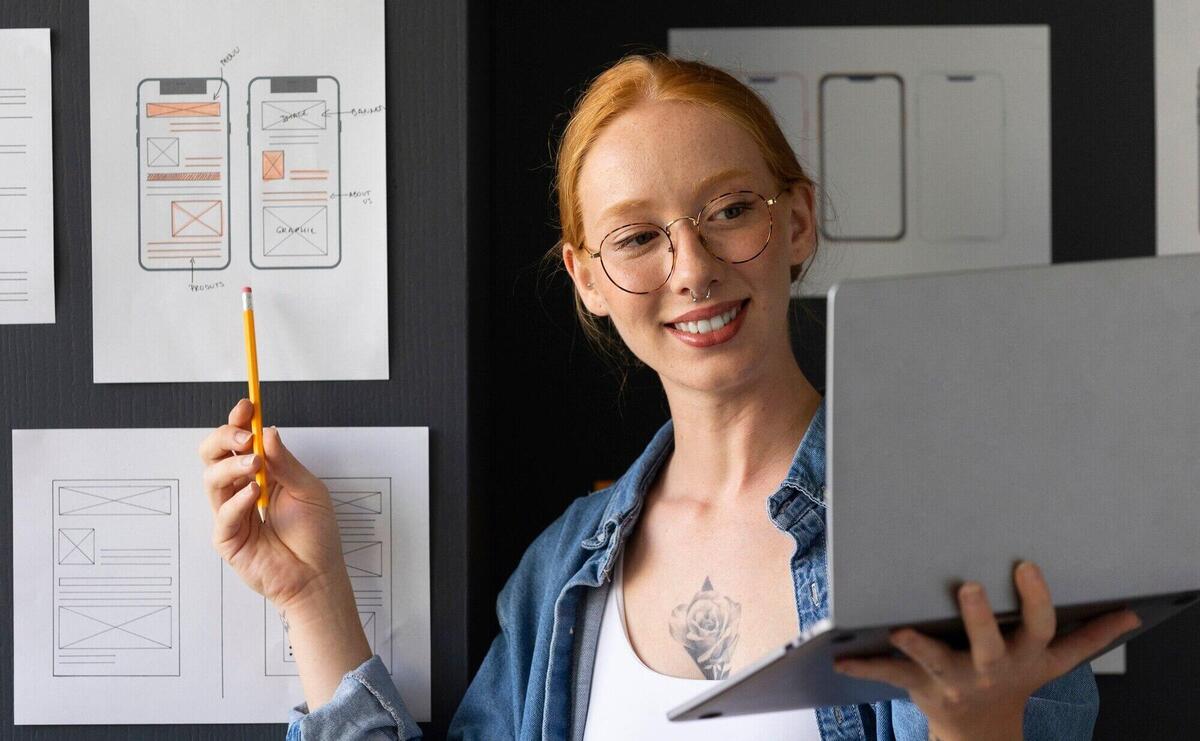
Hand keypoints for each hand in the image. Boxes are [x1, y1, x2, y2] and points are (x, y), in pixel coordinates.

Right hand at [198, 399, 346, 610]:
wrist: (317, 575)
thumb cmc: (316, 535)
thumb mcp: (309, 489)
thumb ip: (285, 462)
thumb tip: (269, 431)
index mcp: (262, 474)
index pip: (239, 443)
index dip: (239, 422)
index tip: (247, 407)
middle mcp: (242, 490)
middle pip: (214, 456)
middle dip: (225, 438)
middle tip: (246, 437)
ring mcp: (232, 514)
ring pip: (212, 479)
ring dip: (233, 466)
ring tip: (256, 466)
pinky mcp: (227, 538)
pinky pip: (222, 513)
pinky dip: (237, 500)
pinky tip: (255, 494)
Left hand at [833, 561, 1139, 740]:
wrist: (983, 729)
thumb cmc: (1016, 677)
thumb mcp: (1054, 660)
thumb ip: (1088, 635)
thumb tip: (1131, 613)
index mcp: (1024, 654)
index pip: (1039, 627)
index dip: (1034, 599)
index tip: (1025, 566)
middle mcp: (991, 666)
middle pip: (989, 644)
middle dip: (979, 618)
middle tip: (967, 586)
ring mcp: (954, 677)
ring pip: (936, 661)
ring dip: (917, 645)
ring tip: (898, 628)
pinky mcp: (921, 685)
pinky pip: (890, 676)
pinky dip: (864, 667)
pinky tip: (839, 658)